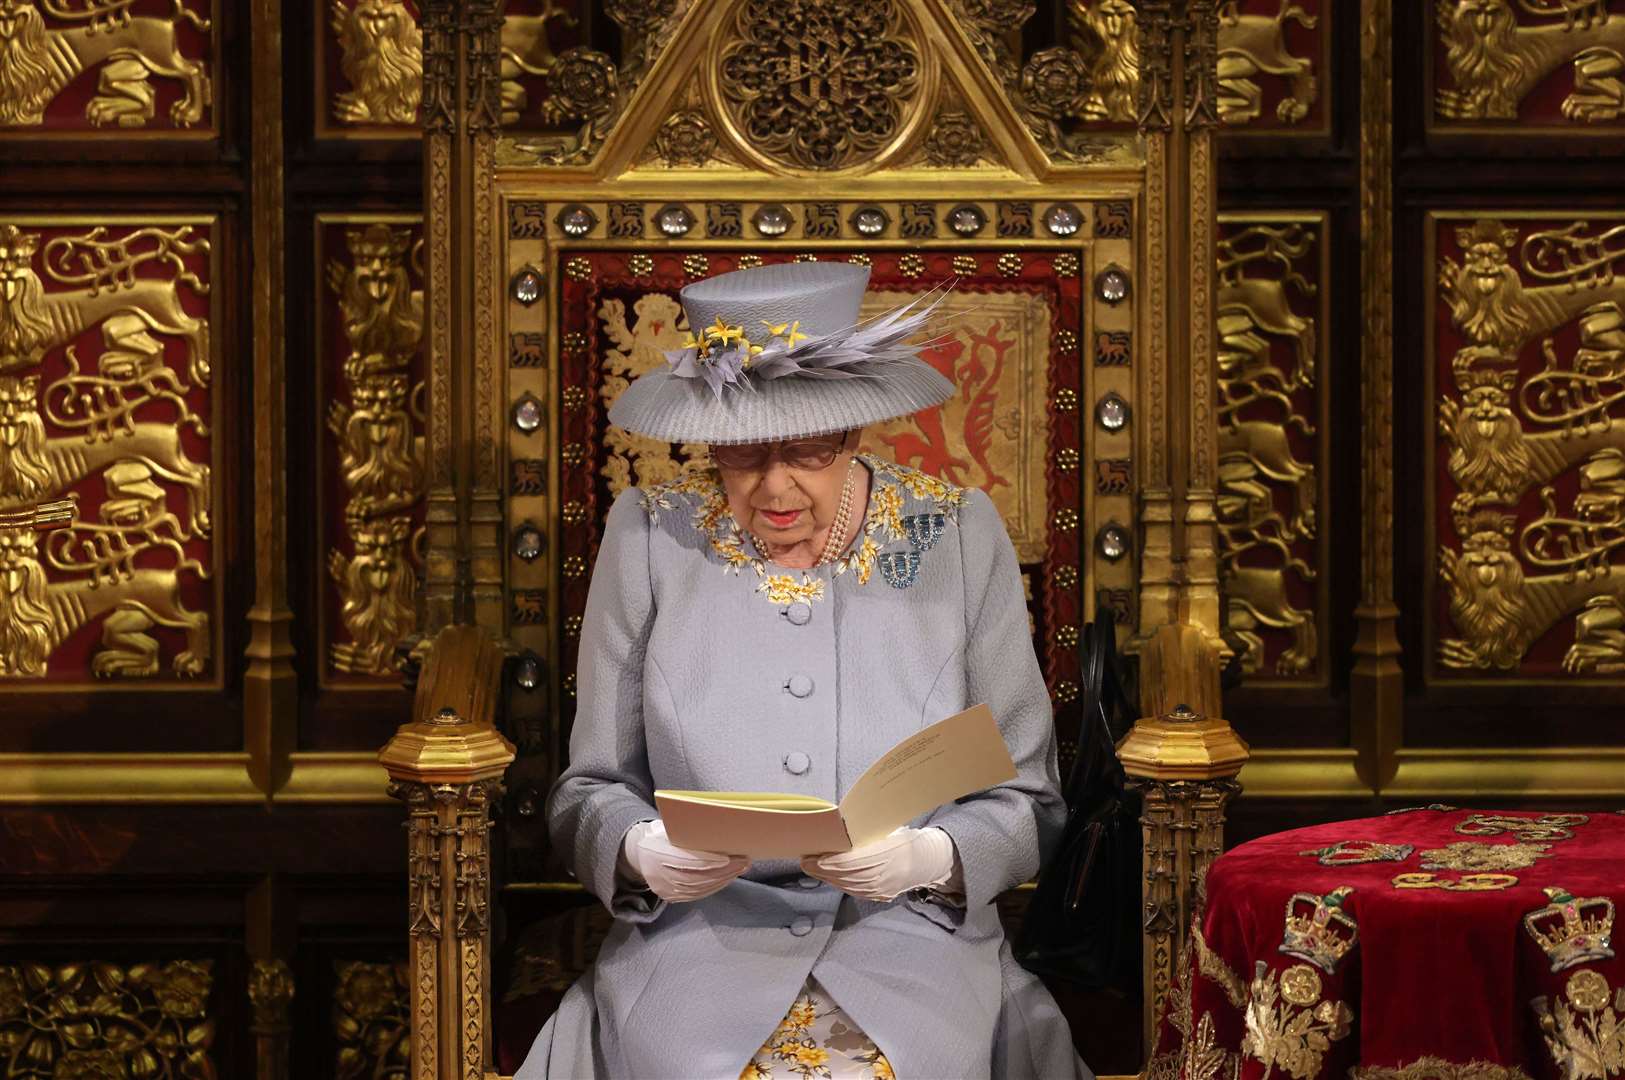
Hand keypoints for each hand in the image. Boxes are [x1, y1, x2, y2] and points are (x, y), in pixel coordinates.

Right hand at [620, 819, 749, 902]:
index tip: (729, 857)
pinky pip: (697, 894)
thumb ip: (687, 832)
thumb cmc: (661, 835)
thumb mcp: (668, 828)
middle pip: (697, 877)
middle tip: (744, 861)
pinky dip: (715, 885)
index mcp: (656, 853)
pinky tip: (728, 877)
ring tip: (741, 867)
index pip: (687, 862)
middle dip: (724, 870)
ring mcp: (665, 889)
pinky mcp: (671, 897)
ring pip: (699, 888)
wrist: (639, 853)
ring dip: (724, 878)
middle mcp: (659, 875)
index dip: (709, 861)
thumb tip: (719, 830)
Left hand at [800, 827, 959, 902]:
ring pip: (846, 884)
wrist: (924, 862)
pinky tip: (826, 875)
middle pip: (845, 875)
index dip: (830, 861)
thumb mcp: (887, 830)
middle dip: (821, 868)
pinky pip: (852, 890)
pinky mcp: (877, 896)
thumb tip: (838, 824)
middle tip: (805, 859)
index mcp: (887, 855)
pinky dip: (837, 882)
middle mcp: (883, 876)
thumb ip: (865, 831)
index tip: (813, 856)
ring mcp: (880, 889)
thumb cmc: (902, 839)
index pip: (851, 862)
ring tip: (811, 866)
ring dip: (826, 876)